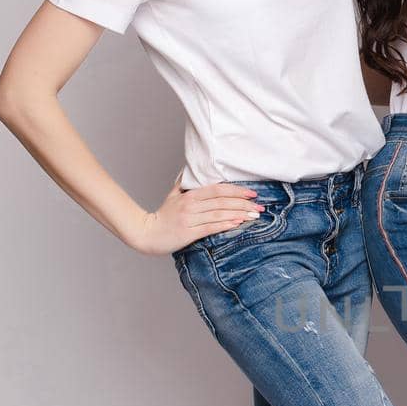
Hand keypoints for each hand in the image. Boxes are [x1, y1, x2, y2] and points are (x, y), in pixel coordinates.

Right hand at [127, 181, 263, 255]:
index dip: (236, 190)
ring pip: (220, 213)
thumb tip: (190, 171)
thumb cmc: (162, 216)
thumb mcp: (172, 196)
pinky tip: (238, 223)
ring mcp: (190, 219)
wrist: (146, 234)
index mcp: (189, 195)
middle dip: (244, 203)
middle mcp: (191, 205)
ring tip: (255, 215)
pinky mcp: (189, 233)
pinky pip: (211, 227)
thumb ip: (184, 183)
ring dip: (239, 213)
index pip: (218, 189)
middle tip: (260, 205)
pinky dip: (226, 224)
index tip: (252, 193)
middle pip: (222, 201)